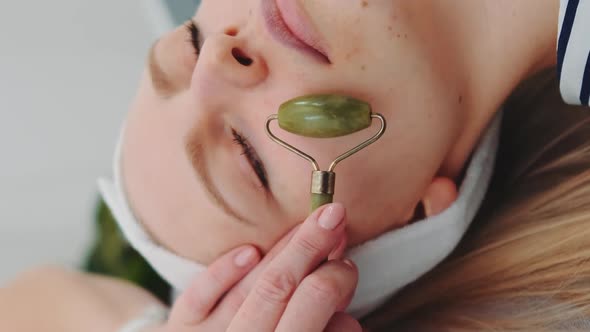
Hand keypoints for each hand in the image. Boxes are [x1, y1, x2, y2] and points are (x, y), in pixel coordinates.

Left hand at [154, 203, 359, 331]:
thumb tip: (347, 318)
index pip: (313, 305)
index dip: (335, 278)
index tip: (347, 260)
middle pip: (279, 288)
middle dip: (311, 246)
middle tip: (335, 214)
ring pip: (246, 289)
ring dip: (279, 251)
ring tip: (306, 223)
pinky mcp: (183, 331)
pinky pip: (196, 300)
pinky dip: (222, 272)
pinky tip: (248, 252)